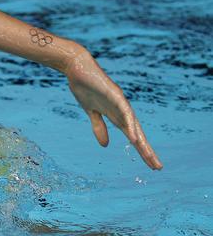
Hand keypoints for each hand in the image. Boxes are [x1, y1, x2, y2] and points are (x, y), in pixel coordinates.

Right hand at [63, 51, 162, 169]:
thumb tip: (106, 145)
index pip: (133, 136)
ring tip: (148, 156)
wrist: (77, 68)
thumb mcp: (91, 112)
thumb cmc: (84, 88)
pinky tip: (134, 137)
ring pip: (134, 125)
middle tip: (157, 167)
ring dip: (141, 141)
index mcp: (117, 115)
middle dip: (147, 150)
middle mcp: (123, 110)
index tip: (150, 164)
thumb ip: (99, 127)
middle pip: (138, 133)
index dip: (142, 150)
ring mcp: (120, 102)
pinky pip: (125, 113)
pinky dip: (130, 125)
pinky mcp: (114, 95)